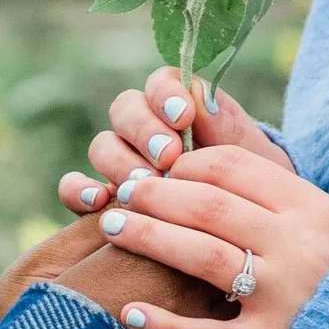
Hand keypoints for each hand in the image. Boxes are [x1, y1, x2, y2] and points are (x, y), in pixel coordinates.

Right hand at [59, 67, 280, 216]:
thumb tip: (200, 99)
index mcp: (181, 111)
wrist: (247, 244)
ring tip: (143, 185)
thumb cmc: (254, 195)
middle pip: (125, 109)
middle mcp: (145, 133)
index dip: (165, 94)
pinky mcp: (102, 201)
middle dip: (144, 129)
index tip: (183, 116)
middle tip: (167, 156)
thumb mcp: (254, 164)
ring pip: (102, 146)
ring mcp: (120, 167)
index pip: (160, 83)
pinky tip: (98, 202)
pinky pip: (74, 188)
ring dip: (120, 162)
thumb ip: (230, 129)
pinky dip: (78, 190)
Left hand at [81, 139, 328, 328]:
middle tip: (122, 194)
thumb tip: (221, 172)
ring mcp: (284, 297)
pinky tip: (130, 313)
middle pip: (207, 206)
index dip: (186, 165)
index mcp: (313, 209)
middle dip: (155, 196)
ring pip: (200, 256)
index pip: (234, 168)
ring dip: (147, 238)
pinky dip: (165, 323)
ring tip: (111, 227)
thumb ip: (287, 205)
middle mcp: (298, 247)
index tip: (161, 171)